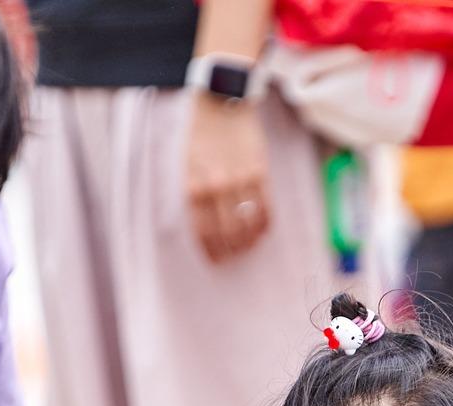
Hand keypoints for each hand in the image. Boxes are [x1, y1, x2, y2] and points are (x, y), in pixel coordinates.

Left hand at [186, 96, 272, 261]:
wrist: (220, 98)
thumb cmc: (199, 130)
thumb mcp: (186, 162)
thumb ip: (194, 192)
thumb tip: (205, 223)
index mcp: (193, 186)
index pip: (204, 231)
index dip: (212, 251)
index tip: (216, 260)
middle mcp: (216, 186)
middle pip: (227, 233)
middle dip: (231, 251)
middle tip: (234, 257)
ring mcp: (239, 180)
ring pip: (248, 225)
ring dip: (249, 242)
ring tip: (248, 246)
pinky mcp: (259, 171)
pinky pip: (265, 208)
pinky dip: (265, 224)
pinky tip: (262, 230)